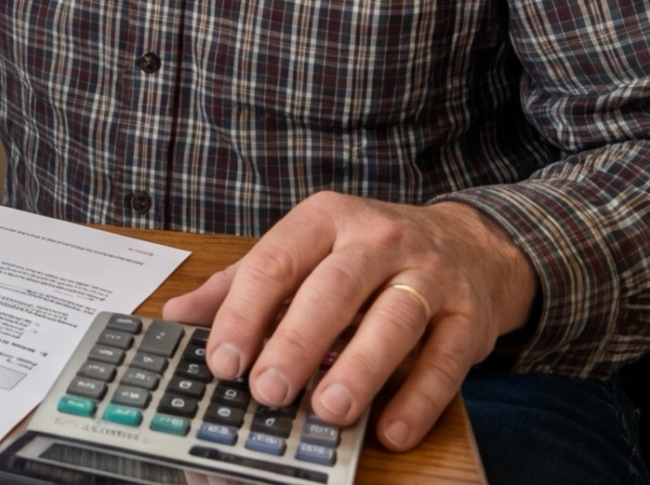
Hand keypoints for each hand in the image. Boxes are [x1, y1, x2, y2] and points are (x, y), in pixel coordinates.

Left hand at [160, 192, 536, 451]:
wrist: (472, 244)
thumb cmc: (369, 254)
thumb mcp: (307, 252)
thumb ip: (243, 284)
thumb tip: (176, 315)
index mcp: (326, 220)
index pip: (276, 261)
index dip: (245, 313)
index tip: (222, 361)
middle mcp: (379, 239)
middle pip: (334, 289)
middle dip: (297, 341)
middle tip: (267, 390)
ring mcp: (429, 275)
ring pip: (394, 318)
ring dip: (360, 367)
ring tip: (328, 409)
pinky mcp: (469, 316)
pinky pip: (445, 359)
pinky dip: (419, 397)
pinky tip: (390, 429)